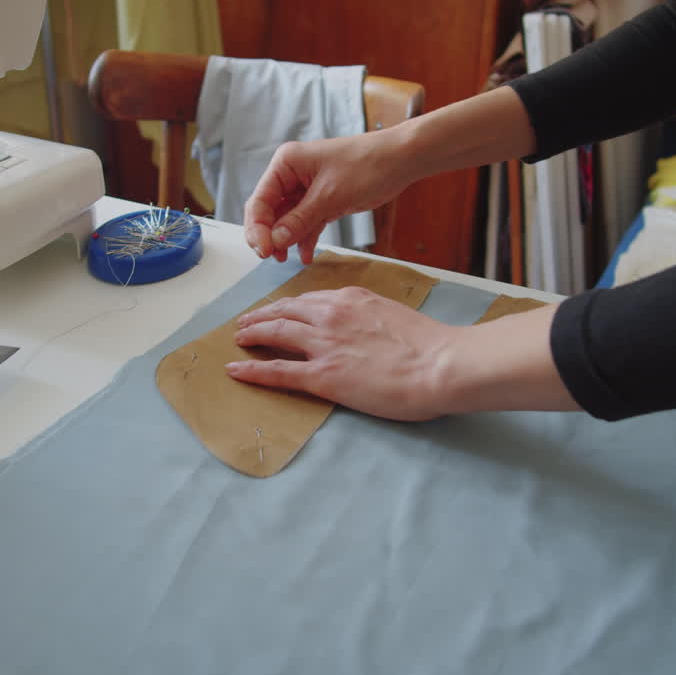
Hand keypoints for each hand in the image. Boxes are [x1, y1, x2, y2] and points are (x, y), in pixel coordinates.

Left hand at [225, 289, 580, 419]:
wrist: (440, 364)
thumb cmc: (429, 345)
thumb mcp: (392, 314)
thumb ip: (368, 316)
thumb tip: (359, 325)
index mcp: (351, 298)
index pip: (308, 299)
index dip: (286, 306)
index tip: (276, 310)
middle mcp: (331, 315)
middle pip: (284, 311)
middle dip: (261, 316)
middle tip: (245, 323)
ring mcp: (324, 345)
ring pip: (275, 333)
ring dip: (251, 334)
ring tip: (238, 339)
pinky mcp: (323, 375)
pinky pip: (277, 370)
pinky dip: (252, 369)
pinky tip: (235, 369)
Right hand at [243, 132, 410, 263]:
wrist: (400, 161)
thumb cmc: (366, 166)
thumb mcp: (329, 197)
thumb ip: (299, 220)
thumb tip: (274, 241)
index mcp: (286, 164)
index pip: (260, 200)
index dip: (257, 228)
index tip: (264, 251)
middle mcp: (292, 175)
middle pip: (269, 212)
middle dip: (269, 236)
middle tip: (271, 257)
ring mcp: (306, 189)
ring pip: (286, 220)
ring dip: (285, 240)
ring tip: (285, 259)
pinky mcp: (322, 201)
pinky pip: (305, 224)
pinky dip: (304, 239)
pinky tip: (305, 256)